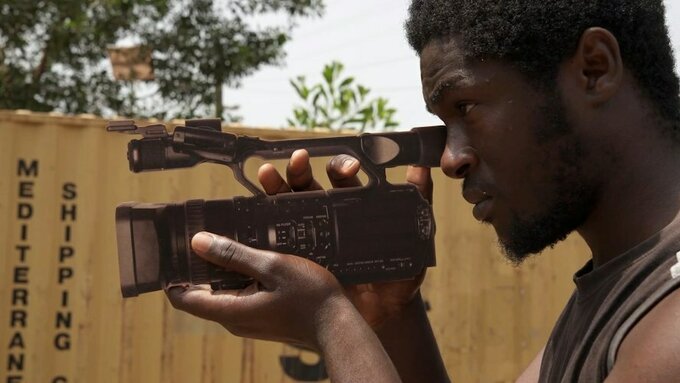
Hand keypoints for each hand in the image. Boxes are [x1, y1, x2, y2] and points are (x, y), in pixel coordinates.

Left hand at [166, 231, 349, 349]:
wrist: (338, 324)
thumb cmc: (310, 296)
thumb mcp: (272, 266)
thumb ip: (234, 254)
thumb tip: (198, 242)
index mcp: (230, 310)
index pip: (182, 297)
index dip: (173, 273)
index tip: (173, 248)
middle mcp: (234, 319)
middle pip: (200, 291)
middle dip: (197, 263)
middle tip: (202, 232)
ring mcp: (247, 319)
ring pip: (220, 290)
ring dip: (221, 266)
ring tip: (228, 236)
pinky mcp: (260, 315)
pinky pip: (239, 292)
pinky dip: (238, 273)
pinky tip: (251, 254)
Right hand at [258, 150, 433, 327]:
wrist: (384, 314)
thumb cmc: (399, 273)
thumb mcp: (414, 238)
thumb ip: (419, 204)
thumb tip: (422, 169)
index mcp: (352, 205)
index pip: (342, 178)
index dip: (341, 167)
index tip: (348, 168)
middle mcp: (326, 215)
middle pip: (307, 185)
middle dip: (300, 170)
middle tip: (298, 161)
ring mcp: (308, 237)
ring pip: (285, 205)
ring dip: (275, 187)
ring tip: (268, 175)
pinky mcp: (294, 259)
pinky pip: (274, 240)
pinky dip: (261, 225)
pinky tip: (252, 216)